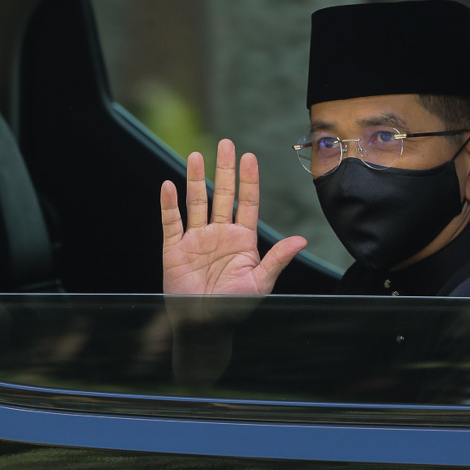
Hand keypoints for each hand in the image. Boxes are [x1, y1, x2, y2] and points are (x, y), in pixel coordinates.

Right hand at [160, 139, 306, 297]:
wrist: (204, 326)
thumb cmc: (234, 307)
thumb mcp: (260, 283)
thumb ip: (277, 259)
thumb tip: (301, 241)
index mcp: (242, 240)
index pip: (247, 203)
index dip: (248, 180)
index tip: (249, 157)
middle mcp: (220, 234)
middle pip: (222, 195)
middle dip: (224, 169)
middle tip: (226, 144)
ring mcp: (196, 239)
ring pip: (196, 202)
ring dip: (195, 179)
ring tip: (195, 155)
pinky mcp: (175, 248)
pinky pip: (171, 222)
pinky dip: (168, 204)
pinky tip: (169, 185)